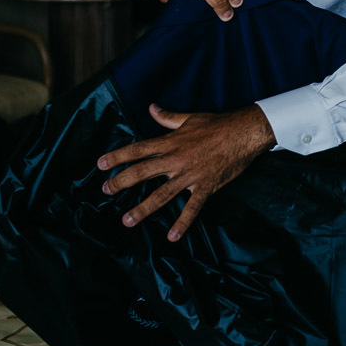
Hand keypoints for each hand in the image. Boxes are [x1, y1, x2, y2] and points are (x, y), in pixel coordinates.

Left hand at [98, 103, 276, 240]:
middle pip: (143, 172)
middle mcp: (177, 159)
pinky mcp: (206, 186)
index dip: (118, 156)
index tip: (100, 165)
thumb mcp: (190, 118)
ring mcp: (191, 175)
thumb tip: (152, 108)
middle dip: (122, 182)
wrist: (245, 133)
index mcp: (171, 142)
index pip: (139, 149)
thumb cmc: (218, 124)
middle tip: (105, 191)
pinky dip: (183, 222)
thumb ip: (168, 117)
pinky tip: (172, 237)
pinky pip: (192, 207)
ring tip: (127, 220)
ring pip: (162, 194)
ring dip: (144, 208)